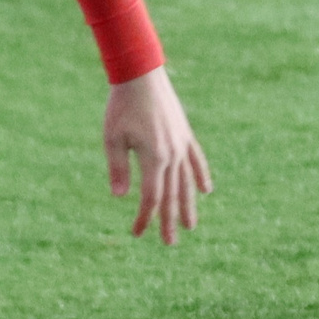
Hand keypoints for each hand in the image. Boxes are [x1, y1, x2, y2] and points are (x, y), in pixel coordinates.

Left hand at [104, 65, 212, 243]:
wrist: (140, 75)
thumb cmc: (121, 106)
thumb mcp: (113, 138)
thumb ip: (118, 168)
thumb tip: (120, 196)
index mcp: (155, 158)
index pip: (152, 197)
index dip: (145, 217)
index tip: (137, 234)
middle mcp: (173, 154)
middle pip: (172, 194)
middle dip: (169, 220)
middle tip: (170, 243)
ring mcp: (182, 143)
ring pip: (186, 181)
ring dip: (188, 204)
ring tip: (191, 225)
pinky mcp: (184, 133)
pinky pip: (196, 160)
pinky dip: (200, 175)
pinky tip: (205, 190)